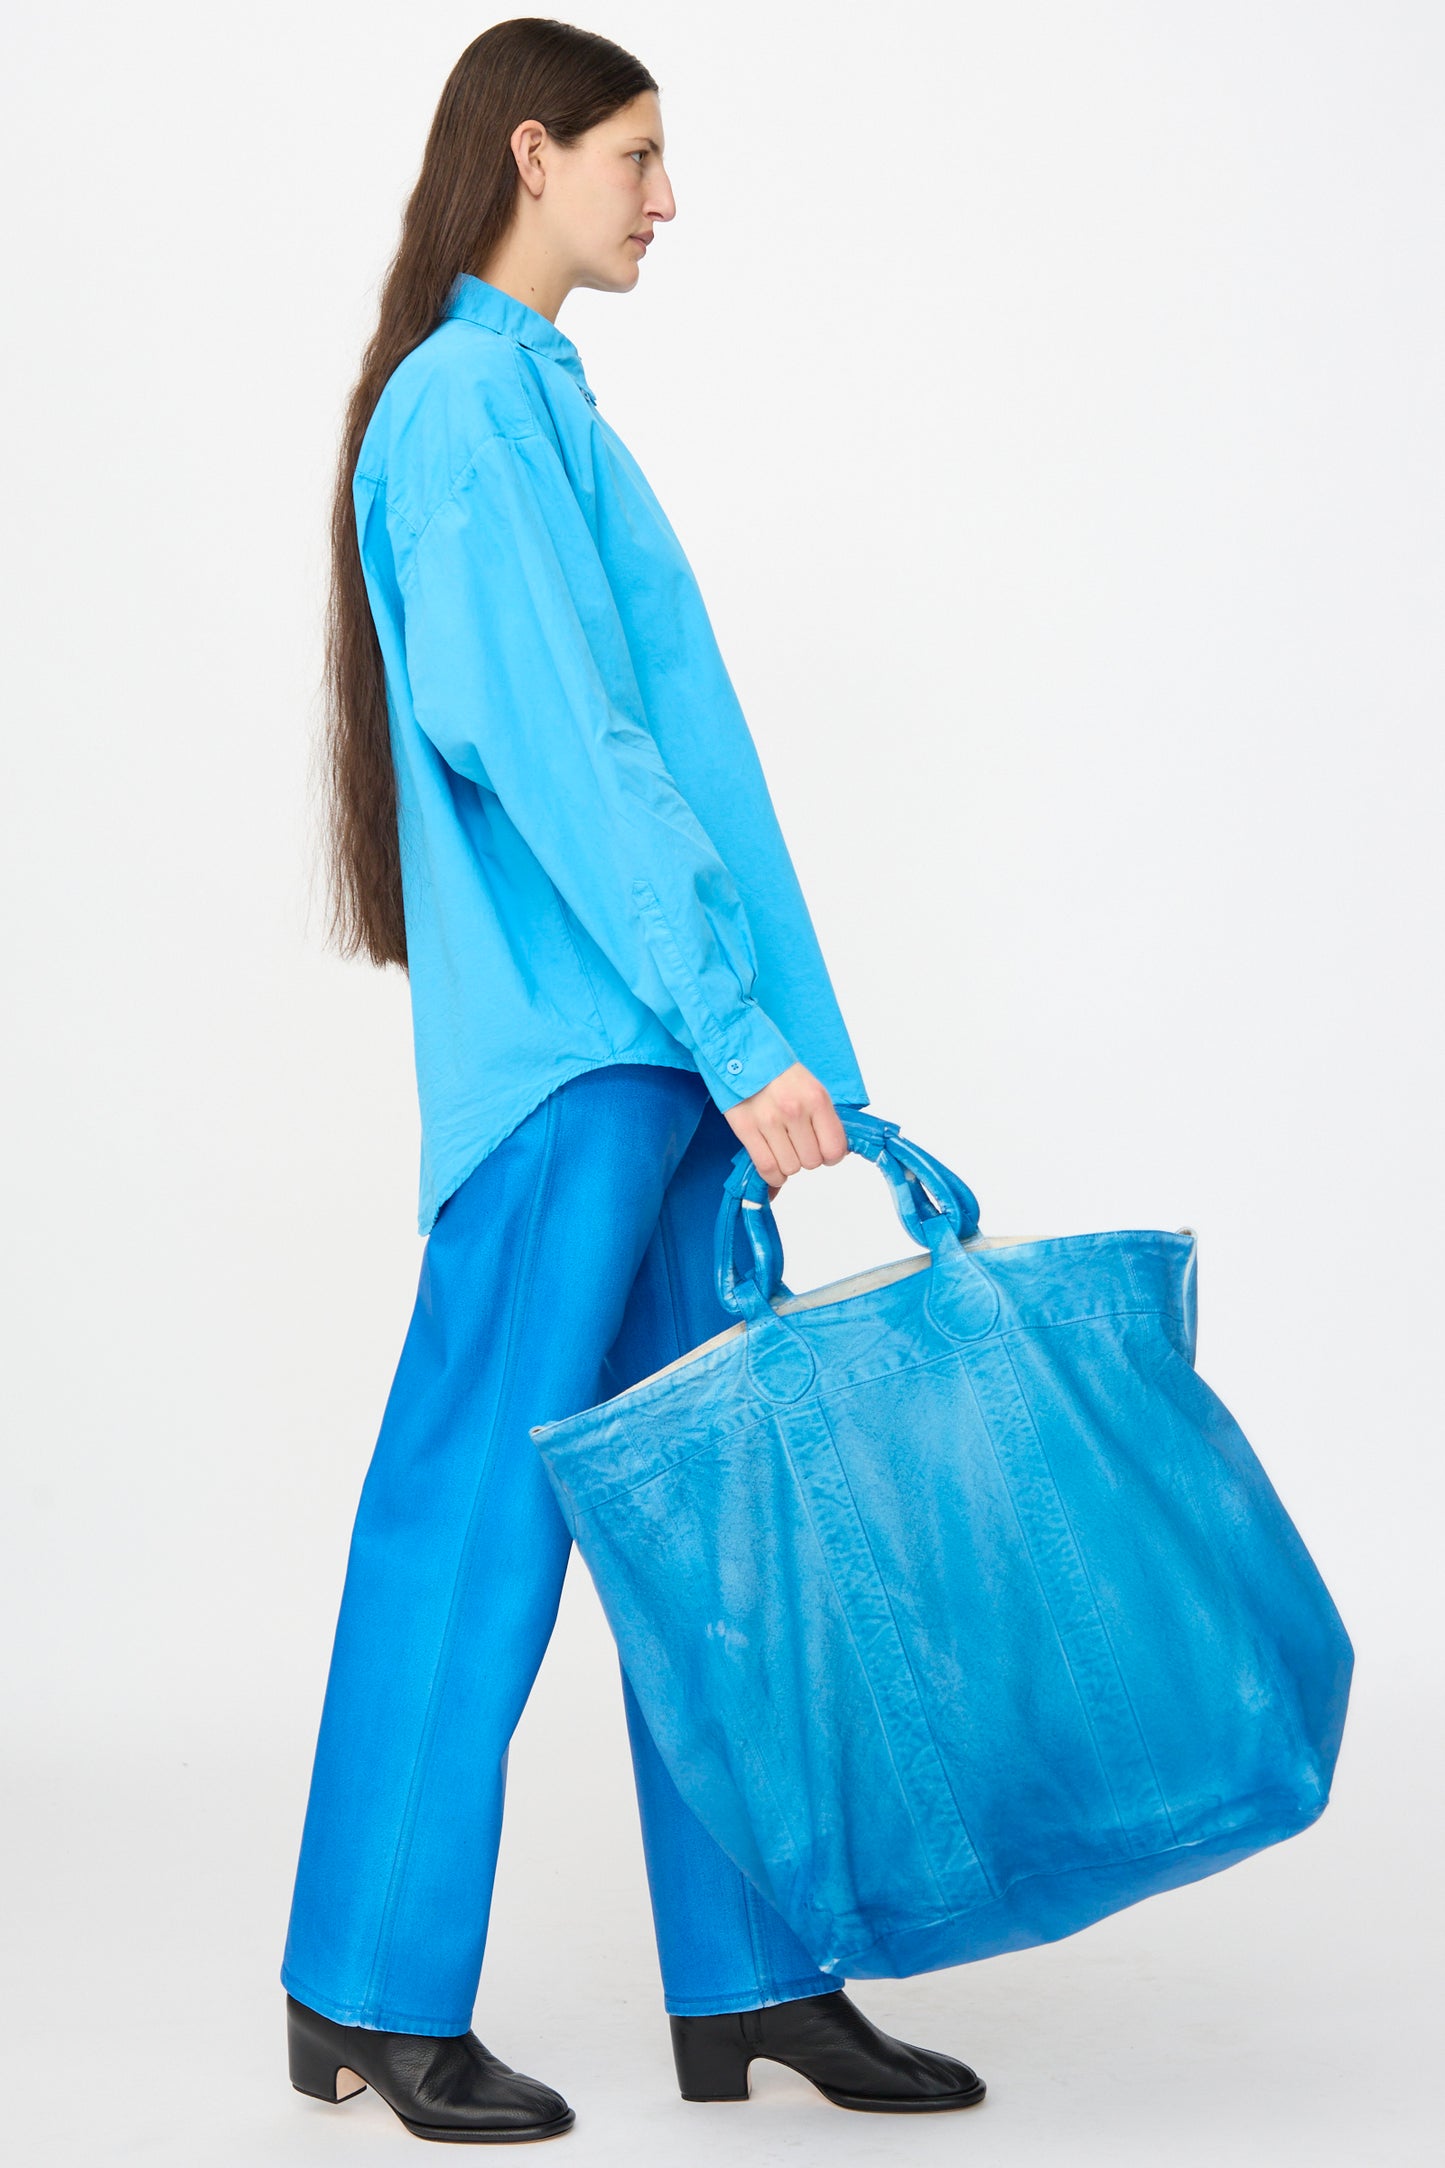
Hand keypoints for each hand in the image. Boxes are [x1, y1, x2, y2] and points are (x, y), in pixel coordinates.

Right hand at [721, 1062, 849, 1198]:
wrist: (743, 1055)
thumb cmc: (780, 1074)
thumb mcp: (812, 1088)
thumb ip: (825, 1119)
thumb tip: (836, 1155)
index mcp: (816, 1099)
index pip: (834, 1149)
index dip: (831, 1156)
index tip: (823, 1151)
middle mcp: (795, 1110)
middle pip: (811, 1162)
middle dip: (807, 1158)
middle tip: (798, 1145)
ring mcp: (769, 1120)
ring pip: (790, 1168)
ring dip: (788, 1165)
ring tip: (783, 1150)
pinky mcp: (746, 1128)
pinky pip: (767, 1167)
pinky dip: (773, 1176)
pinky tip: (774, 1170)